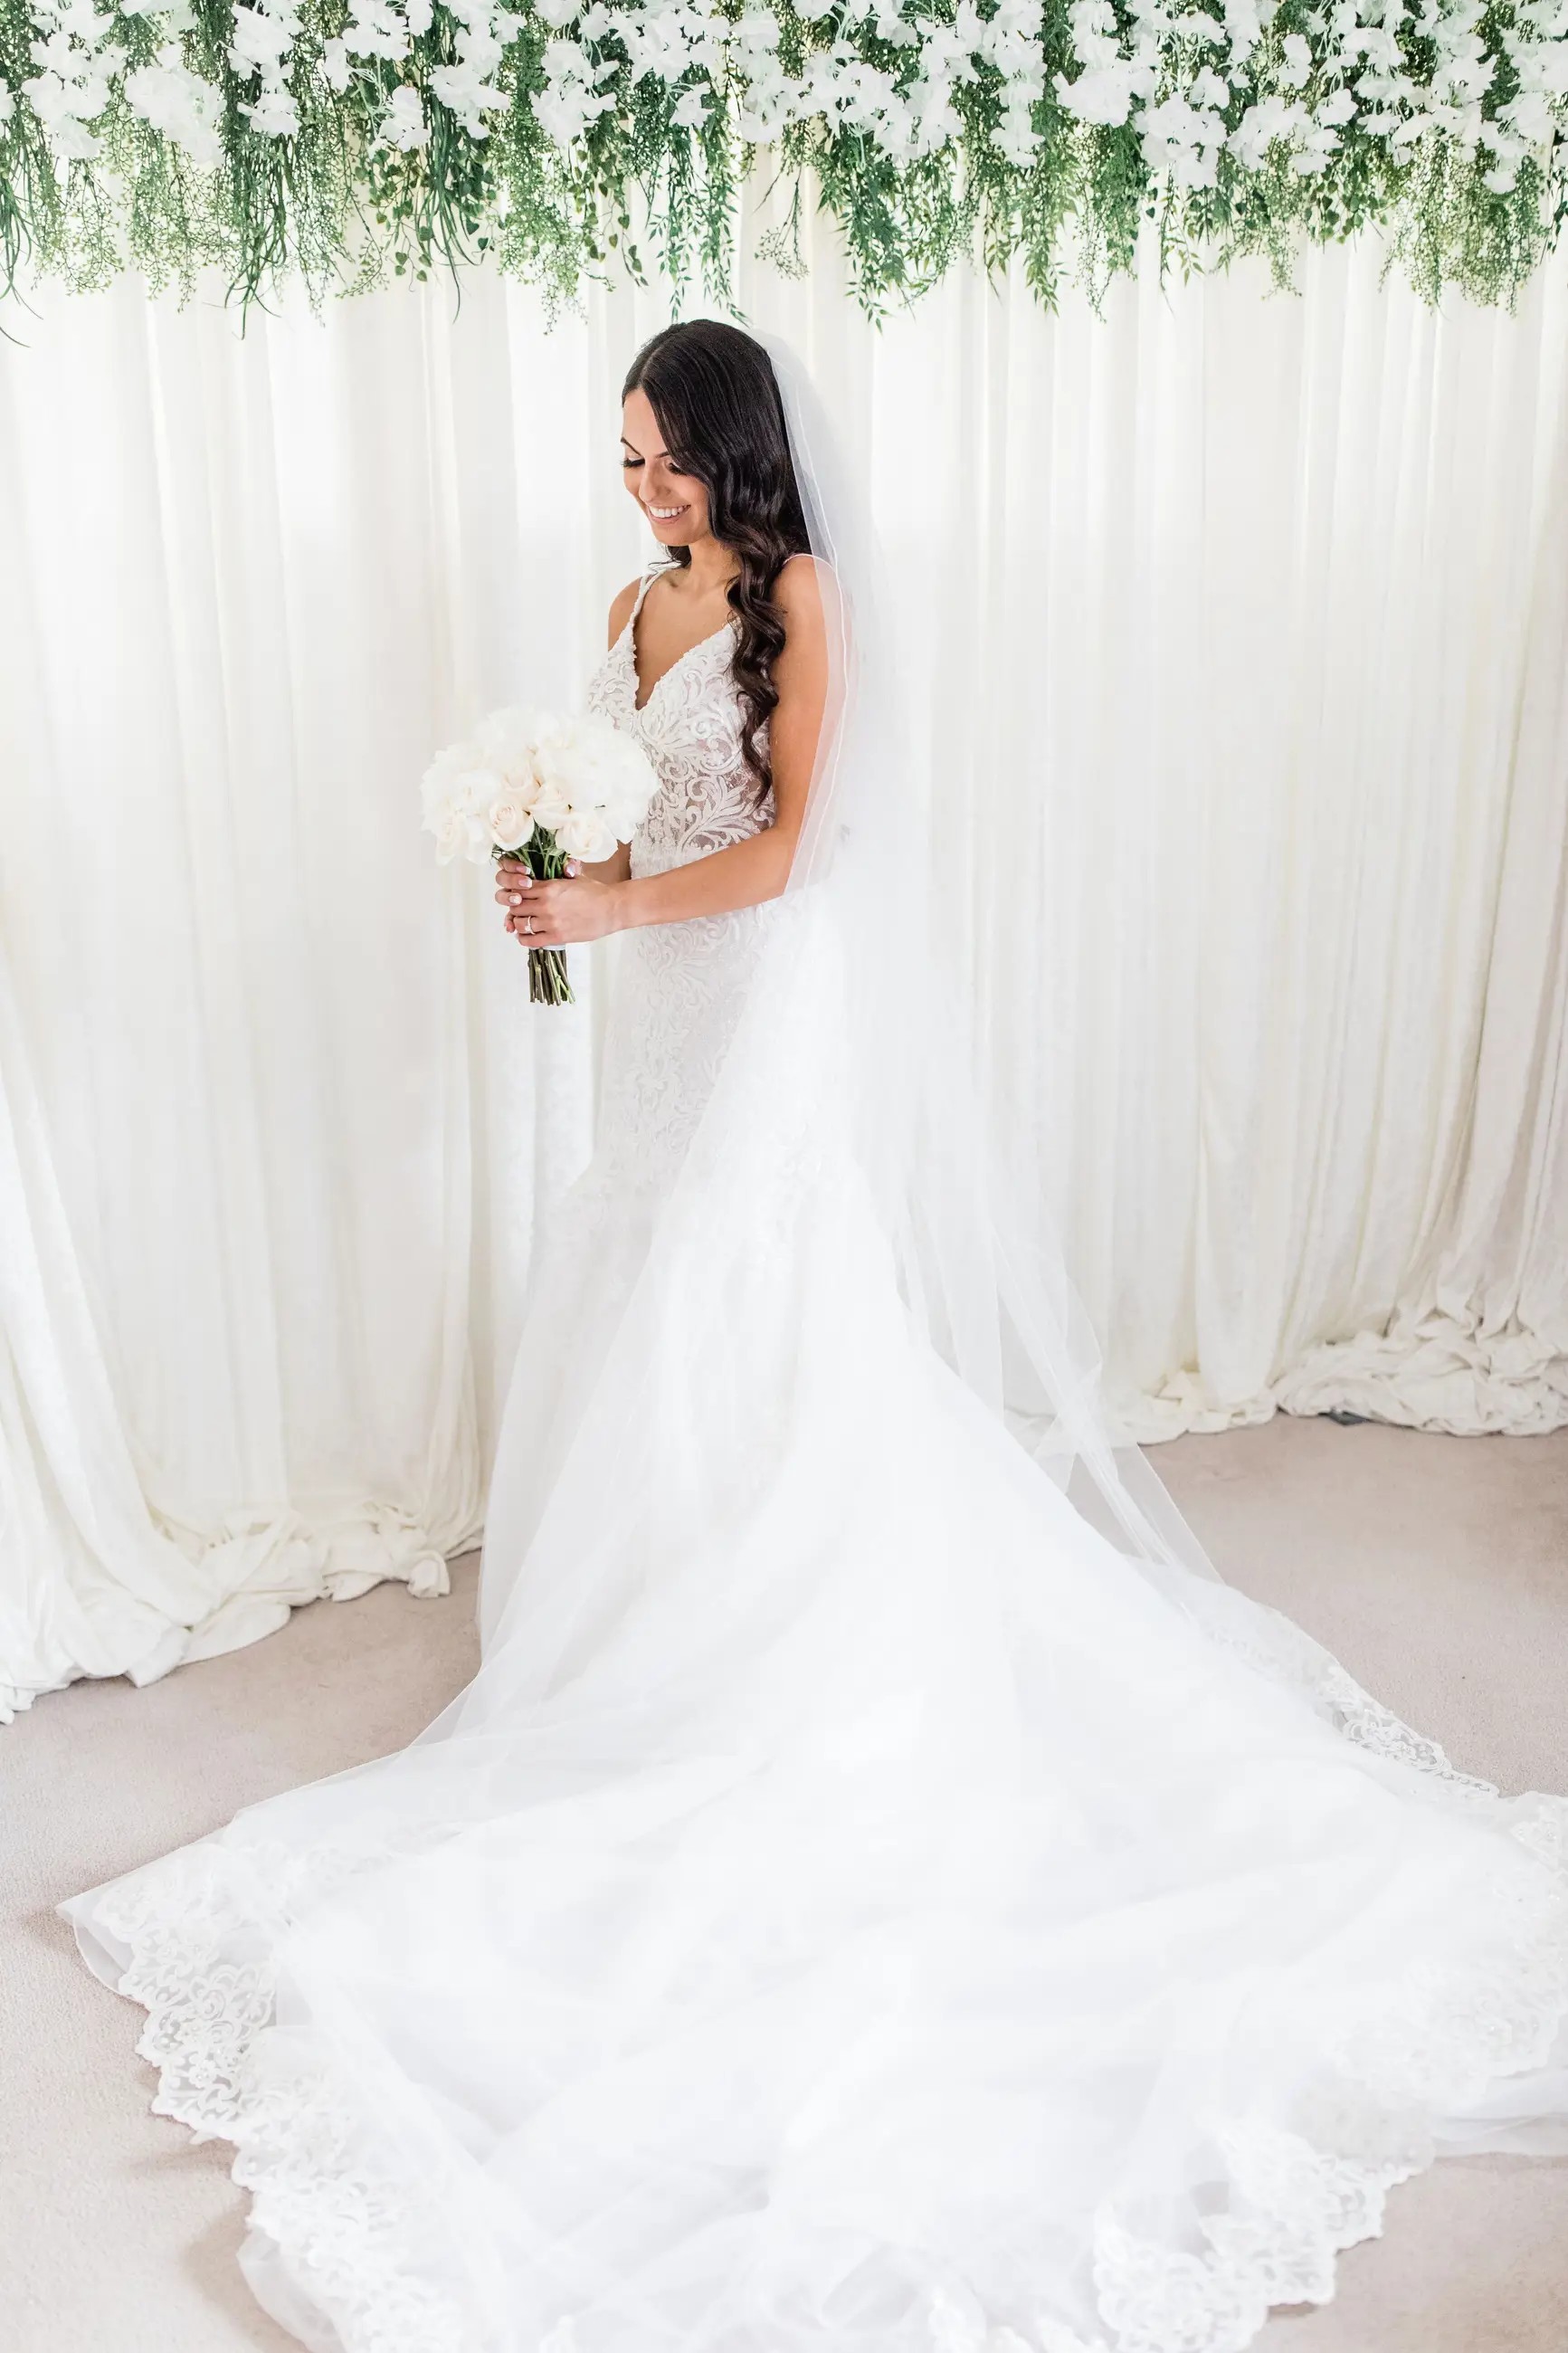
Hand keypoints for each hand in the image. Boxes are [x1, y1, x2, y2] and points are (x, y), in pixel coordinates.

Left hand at [494, 860, 623, 947]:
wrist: (612, 909)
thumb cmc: (596, 892)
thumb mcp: (574, 877)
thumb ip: (558, 873)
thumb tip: (553, 866)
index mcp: (549, 887)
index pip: (518, 889)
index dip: (516, 892)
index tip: (519, 895)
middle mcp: (546, 904)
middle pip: (515, 906)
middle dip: (515, 908)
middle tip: (520, 910)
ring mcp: (550, 922)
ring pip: (520, 924)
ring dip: (519, 923)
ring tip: (524, 923)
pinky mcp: (556, 937)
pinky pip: (530, 940)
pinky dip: (524, 939)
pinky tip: (526, 936)